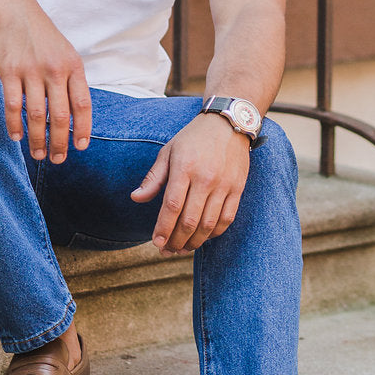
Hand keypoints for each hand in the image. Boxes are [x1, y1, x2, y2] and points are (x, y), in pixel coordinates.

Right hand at [0, 0, 91, 163]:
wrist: (14, 10)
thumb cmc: (42, 36)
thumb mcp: (65, 53)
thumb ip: (71, 80)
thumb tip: (75, 116)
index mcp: (74, 66)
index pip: (83, 105)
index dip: (83, 129)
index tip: (80, 147)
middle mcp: (55, 70)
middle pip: (60, 116)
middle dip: (59, 142)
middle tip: (57, 159)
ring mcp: (32, 71)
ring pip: (37, 115)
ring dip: (38, 139)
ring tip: (37, 154)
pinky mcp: (9, 71)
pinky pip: (13, 105)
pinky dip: (15, 124)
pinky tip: (16, 136)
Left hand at [131, 113, 250, 253]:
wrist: (228, 124)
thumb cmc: (193, 139)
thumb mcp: (168, 152)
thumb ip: (153, 178)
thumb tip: (136, 198)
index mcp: (184, 168)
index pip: (172, 206)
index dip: (163, 228)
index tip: (156, 243)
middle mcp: (205, 178)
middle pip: (190, 220)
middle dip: (176, 241)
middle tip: (167, 250)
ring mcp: (224, 185)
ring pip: (208, 224)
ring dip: (194, 242)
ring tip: (182, 248)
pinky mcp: (237, 189)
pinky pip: (226, 219)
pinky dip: (214, 233)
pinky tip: (202, 237)